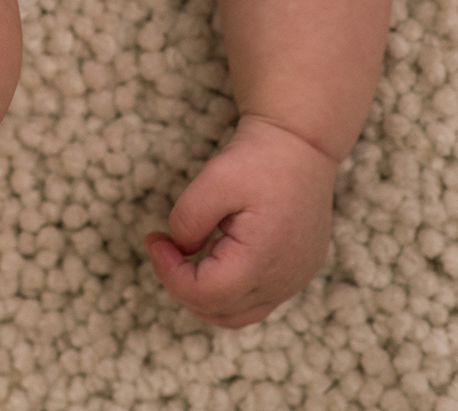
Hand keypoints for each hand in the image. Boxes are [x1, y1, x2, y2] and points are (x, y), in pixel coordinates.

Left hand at [145, 114, 338, 325]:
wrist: (303, 144)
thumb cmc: (260, 160)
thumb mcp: (214, 180)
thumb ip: (189, 220)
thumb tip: (182, 250)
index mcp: (262, 260)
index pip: (204, 294)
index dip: (169, 274)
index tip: (154, 240)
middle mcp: (283, 280)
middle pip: (220, 312)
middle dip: (182, 285)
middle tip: (165, 249)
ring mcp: (295, 280)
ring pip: (239, 313)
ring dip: (205, 293)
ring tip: (188, 255)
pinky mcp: (299, 272)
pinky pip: (257, 298)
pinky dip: (229, 288)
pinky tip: (217, 253)